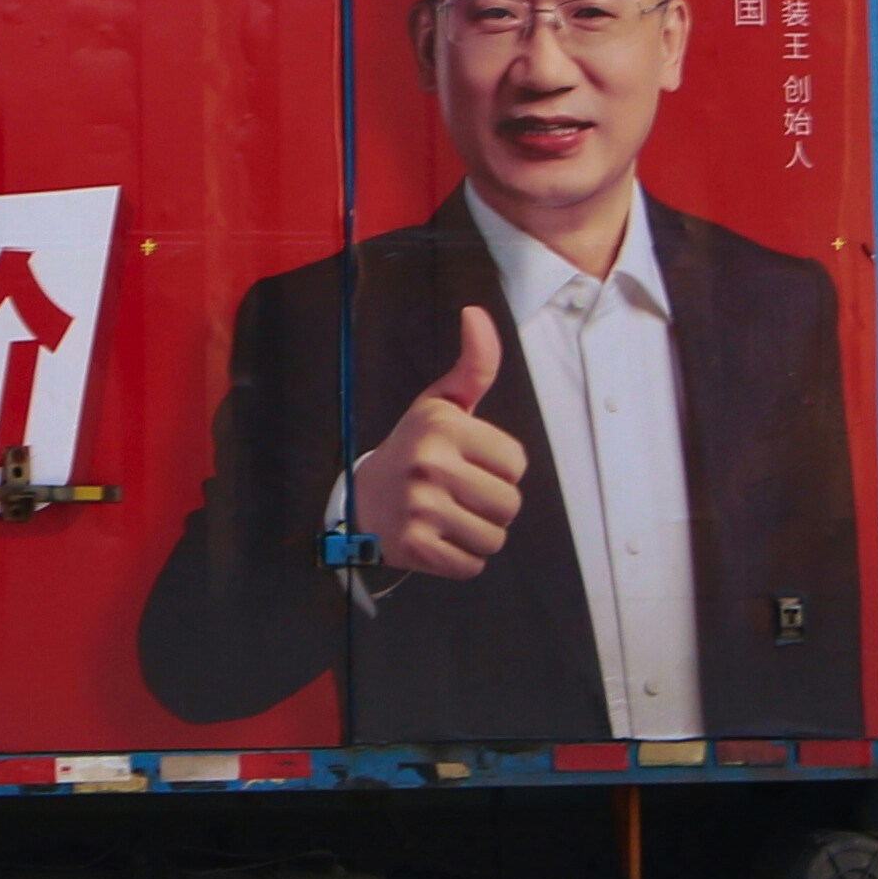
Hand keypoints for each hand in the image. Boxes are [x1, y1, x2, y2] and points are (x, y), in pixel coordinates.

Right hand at [365, 305, 527, 579]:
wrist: (360, 499)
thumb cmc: (414, 448)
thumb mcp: (441, 404)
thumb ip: (473, 365)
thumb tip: (476, 312)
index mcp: (442, 427)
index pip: (517, 463)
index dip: (500, 467)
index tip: (469, 462)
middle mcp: (428, 465)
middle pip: (510, 504)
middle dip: (492, 504)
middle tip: (459, 494)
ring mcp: (419, 508)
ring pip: (494, 538)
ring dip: (478, 533)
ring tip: (450, 516)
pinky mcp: (414, 547)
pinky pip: (471, 565)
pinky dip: (461, 559)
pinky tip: (439, 539)